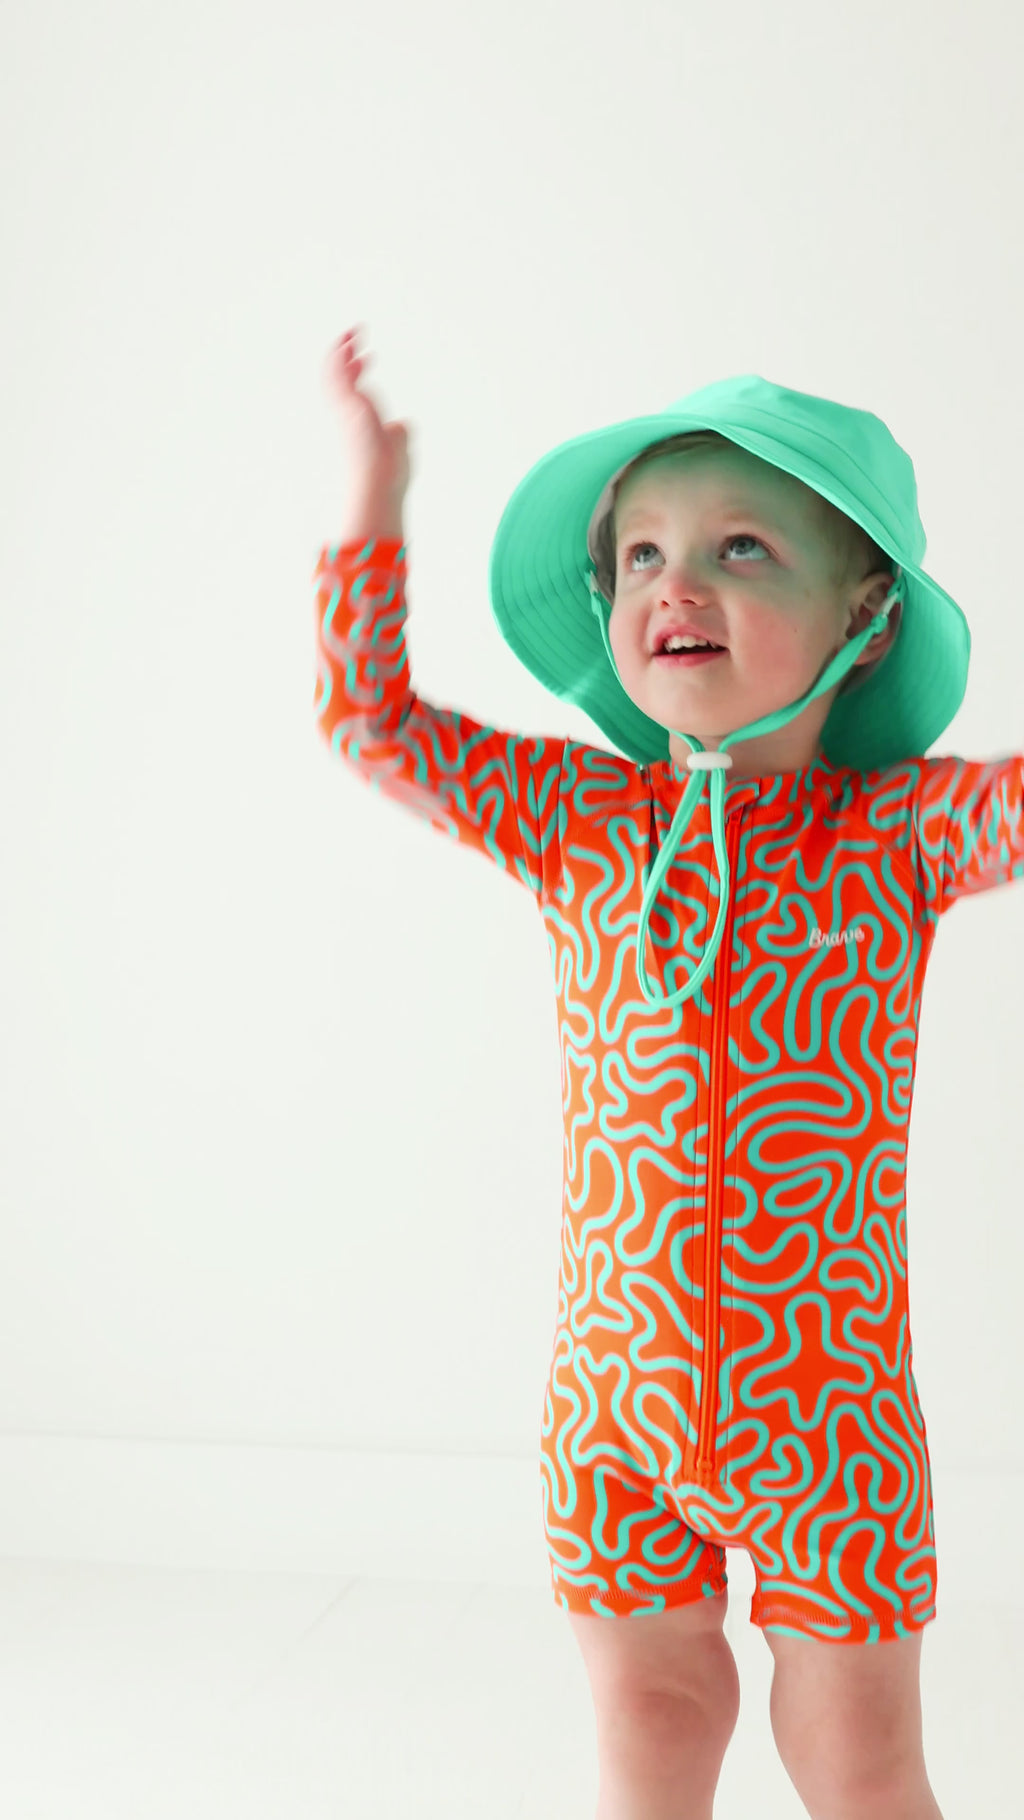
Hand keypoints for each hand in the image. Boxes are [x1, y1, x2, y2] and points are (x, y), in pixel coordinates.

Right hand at [325, 326, 410, 506]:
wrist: (381, 483)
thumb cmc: (390, 475)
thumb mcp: (399, 446)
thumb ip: (399, 432)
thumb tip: (402, 423)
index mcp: (358, 422)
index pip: (352, 390)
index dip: (357, 371)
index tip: (369, 357)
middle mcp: (348, 415)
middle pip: (338, 378)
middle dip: (345, 354)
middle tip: (356, 335)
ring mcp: (346, 411)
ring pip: (334, 374)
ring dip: (341, 350)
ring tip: (353, 332)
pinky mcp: (348, 407)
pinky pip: (337, 378)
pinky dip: (340, 359)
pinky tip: (349, 344)